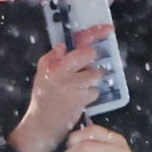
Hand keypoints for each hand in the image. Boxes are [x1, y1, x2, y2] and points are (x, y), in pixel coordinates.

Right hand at [7, 24, 112, 151]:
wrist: (43, 123)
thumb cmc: (43, 96)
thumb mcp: (42, 72)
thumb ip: (52, 57)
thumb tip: (63, 45)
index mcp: (56, 64)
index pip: (79, 43)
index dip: (96, 33)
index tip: (109, 29)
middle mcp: (66, 73)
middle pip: (90, 56)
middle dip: (89, 61)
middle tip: (81, 69)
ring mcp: (76, 86)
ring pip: (95, 74)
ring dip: (90, 79)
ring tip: (77, 87)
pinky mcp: (83, 99)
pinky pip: (94, 90)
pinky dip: (90, 93)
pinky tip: (79, 98)